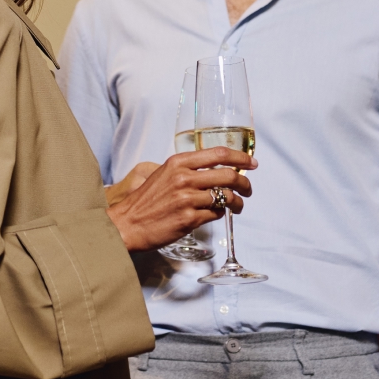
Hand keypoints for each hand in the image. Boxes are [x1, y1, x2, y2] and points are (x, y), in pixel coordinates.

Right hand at [106, 148, 253, 252]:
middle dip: (245, 183)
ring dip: (237, 203)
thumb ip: (186, 170)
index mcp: (178, 163)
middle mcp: (184, 178)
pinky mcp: (190, 219)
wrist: (127, 224)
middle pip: (228, 175)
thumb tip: (214, 171)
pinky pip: (216, 214)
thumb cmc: (145, 201)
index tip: (251, 163)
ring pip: (226, 196)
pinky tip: (216, 214)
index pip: (219, 154)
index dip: (240, 158)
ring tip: (237, 207)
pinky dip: (220, 214)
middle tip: (248, 189)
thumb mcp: (163, 175)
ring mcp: (187, 199)